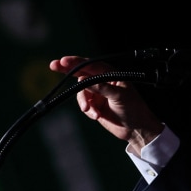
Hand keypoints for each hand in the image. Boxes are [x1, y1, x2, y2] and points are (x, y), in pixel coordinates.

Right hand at [48, 55, 162, 151]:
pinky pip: (83, 104)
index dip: (77, 62)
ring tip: (90, 110)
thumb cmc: (134, 109)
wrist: (136, 129)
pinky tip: (97, 116)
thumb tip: (84, 80)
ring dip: (83, 101)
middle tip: (54, 65)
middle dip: (68, 70)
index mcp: (112, 75)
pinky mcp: (94, 105)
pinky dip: (88, 110)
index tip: (64, 61)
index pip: (92, 65)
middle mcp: (103, 82)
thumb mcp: (119, 96)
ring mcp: (98, 93)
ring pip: (81, 92)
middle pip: (82, 73)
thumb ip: (102, 88)